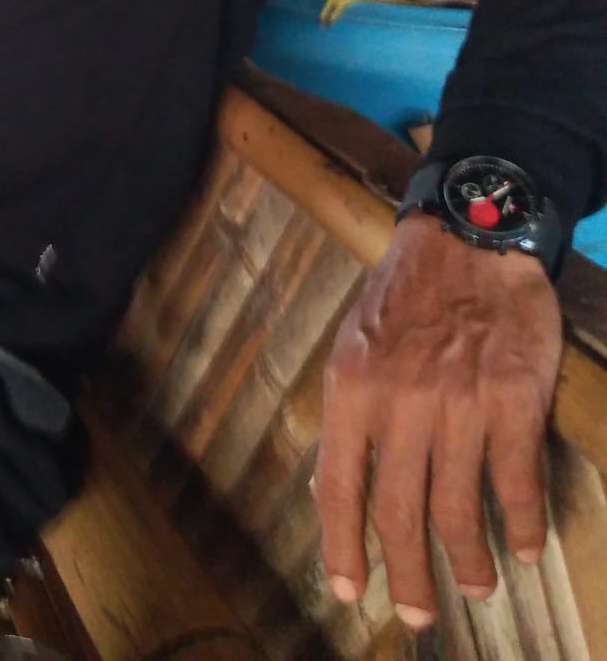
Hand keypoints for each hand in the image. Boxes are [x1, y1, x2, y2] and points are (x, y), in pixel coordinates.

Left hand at [315, 212, 561, 628]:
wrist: (465, 239)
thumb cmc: (403, 296)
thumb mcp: (353, 347)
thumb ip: (350, 415)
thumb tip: (335, 489)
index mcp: (351, 388)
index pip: (339, 485)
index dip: (341, 545)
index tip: (347, 591)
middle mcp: (400, 401)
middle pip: (399, 512)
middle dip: (407, 576)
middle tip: (417, 617)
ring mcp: (459, 403)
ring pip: (458, 507)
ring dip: (467, 560)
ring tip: (473, 586)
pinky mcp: (513, 400)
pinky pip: (515, 481)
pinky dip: (519, 524)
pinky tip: (520, 546)